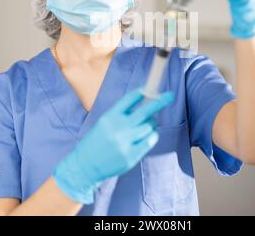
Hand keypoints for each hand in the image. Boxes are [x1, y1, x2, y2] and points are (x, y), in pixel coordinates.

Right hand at [53, 88, 173, 203]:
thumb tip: (145, 104)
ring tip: (147, 124)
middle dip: (159, 102)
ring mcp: (125, 143)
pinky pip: (150, 141)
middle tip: (170, 95)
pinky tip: (148, 135)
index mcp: (109, 117)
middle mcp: (118, 128)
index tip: (150, 88)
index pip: (129, 99)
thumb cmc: (97, 141)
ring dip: (152, 123)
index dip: (142, 92)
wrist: (84, 166)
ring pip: (149, 127)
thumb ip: (122, 115)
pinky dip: (152, 136)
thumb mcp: (104, 123)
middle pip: (144, 111)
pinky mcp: (131, 156)